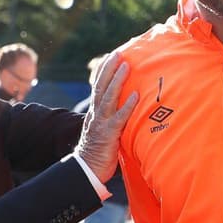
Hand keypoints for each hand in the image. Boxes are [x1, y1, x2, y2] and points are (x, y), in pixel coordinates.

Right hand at [77, 53, 137, 181]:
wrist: (88, 169)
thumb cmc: (100, 151)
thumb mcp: (104, 130)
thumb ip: (112, 117)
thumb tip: (126, 107)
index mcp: (95, 112)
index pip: (98, 86)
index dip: (104, 71)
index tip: (112, 56)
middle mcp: (96, 114)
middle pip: (101, 86)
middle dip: (109, 68)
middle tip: (118, 53)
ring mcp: (101, 123)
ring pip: (108, 97)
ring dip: (117, 81)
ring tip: (126, 66)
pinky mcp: (109, 134)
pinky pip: (119, 118)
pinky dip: (127, 106)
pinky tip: (135, 96)